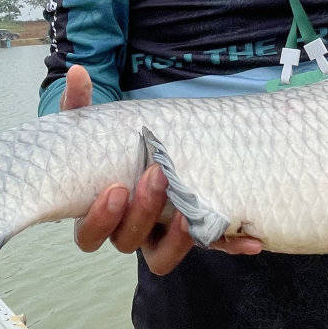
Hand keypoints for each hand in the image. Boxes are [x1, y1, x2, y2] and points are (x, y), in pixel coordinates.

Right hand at [59, 65, 262, 273]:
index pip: (90, 235)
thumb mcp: (94, 122)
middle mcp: (127, 230)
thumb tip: (76, 72)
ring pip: (162, 256)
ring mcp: (160, 236)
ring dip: (177, 239)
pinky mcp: (194, 234)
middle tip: (158, 174)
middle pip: (127, 241)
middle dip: (142, 212)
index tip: (116, 189)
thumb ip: (80, 102)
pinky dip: (230, 245)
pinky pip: (210, 246)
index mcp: (98, 211)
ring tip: (189, 213)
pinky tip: (251, 240)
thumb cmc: (110, 143)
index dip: (101, 219)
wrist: (146, 148)